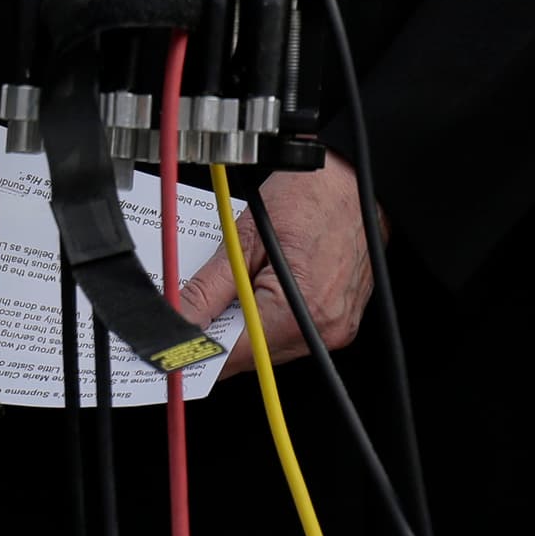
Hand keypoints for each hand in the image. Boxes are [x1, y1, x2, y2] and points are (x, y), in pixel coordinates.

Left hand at [175, 159, 377, 379]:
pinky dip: (274, 316)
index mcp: (299, 312)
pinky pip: (294, 332)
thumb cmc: (309, 196)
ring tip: (246, 282)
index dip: (201, 349)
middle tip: (208, 300)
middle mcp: (324, 329)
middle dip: (225, 332)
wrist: (354, 180)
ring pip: (273, 346)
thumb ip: (208, 288)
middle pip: (254, 355)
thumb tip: (181, 319)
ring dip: (251, 324)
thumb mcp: (245, 238)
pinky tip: (268, 286)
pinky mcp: (341, 320)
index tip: (180, 340)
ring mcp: (337, 327)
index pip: (234, 355)